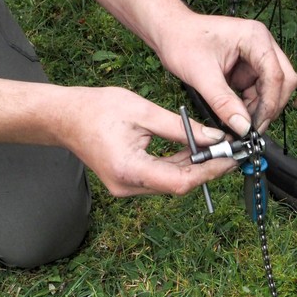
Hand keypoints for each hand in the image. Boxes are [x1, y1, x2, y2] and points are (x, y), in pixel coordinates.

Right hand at [63, 86, 236, 196]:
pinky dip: (181, 164)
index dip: (210, 172)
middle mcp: (129, 185)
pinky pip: (162, 176)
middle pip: (179, 184)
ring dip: (197, 167)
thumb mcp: (143, 112)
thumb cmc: (97, 109)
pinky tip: (196, 151)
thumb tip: (214, 138)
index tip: (231, 159)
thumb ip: (180, 128)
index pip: (180, 181)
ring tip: (219, 149)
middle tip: (231, 152)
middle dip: (208, 169)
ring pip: (173, 182)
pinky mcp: (129, 181)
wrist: (64, 118)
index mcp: (130, 170)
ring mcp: (128, 187)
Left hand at [158, 12, 296, 135]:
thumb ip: (223, 102)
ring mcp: (258, 56)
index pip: (276, 75)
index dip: (269, 104)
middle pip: (284, 81)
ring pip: (273, 89)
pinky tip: (235, 114)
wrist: (169, 32)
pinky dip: (251, 105)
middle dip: (270, 106)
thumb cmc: (182, 41)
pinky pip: (260, 91)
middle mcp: (262, 44)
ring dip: (259, 108)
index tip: (255, 126)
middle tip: (252, 129)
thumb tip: (242, 127)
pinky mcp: (250, 67)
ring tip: (238, 122)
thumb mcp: (201, 75)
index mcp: (255, 38)